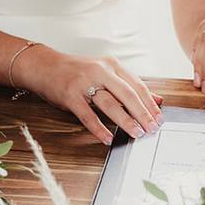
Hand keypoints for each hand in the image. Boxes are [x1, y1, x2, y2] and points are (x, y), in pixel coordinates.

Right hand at [15, 46, 163, 144]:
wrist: (44, 65)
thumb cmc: (77, 72)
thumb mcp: (106, 73)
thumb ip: (131, 86)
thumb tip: (159, 100)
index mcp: (112, 66)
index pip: (137, 86)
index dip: (150, 104)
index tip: (160, 118)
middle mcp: (100, 72)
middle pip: (127, 95)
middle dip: (143, 114)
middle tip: (152, 129)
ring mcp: (84, 83)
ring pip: (110, 104)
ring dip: (125, 121)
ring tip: (137, 133)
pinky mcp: (70, 95)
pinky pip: (88, 115)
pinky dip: (99, 128)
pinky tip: (109, 138)